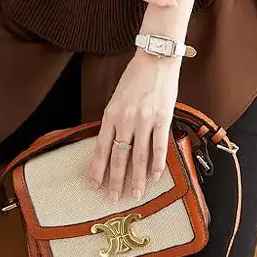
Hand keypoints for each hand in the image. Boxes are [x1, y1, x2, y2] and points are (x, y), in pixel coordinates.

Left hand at [88, 51, 180, 201]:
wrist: (155, 59)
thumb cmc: (135, 76)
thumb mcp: (117, 97)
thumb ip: (115, 119)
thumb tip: (112, 143)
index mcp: (111, 113)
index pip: (101, 147)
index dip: (97, 168)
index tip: (94, 184)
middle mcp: (126, 119)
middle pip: (119, 156)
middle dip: (115, 180)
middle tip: (113, 198)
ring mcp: (145, 120)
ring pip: (139, 156)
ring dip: (136, 178)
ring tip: (135, 194)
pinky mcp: (162, 119)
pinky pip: (159, 147)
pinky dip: (157, 164)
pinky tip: (155, 176)